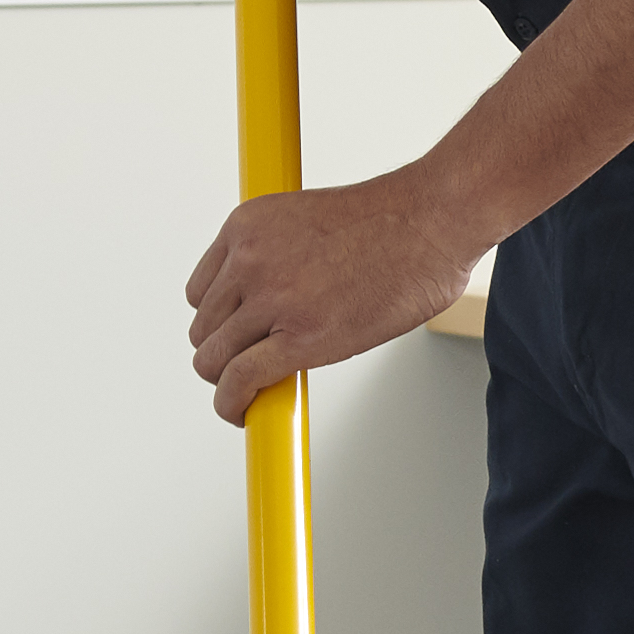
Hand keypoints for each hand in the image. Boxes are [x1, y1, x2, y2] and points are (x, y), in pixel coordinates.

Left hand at [189, 168, 483, 419]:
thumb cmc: (392, 220)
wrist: (431, 221)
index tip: (236, 334)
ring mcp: (272, 299)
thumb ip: (279, 255)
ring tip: (251, 391)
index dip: (221, 319)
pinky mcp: (299, 338)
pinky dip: (232, 403)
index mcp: (247, 226)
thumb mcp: (306, 221)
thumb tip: (280, 296)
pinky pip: (240, 380)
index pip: (202, 289)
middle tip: (250, 365)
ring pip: (213, 358)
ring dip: (227, 380)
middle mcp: (249, 259)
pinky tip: (242, 413)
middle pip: (204, 326)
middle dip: (225, 350)